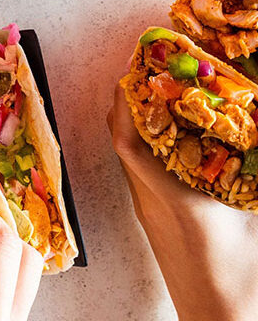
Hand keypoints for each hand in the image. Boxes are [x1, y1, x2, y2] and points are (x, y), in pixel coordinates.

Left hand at [108, 85, 257, 320]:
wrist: (216, 316)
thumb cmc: (237, 277)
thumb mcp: (252, 219)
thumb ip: (257, 176)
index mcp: (167, 196)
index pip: (129, 143)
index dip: (125, 104)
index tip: (133, 72)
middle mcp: (146, 198)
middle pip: (122, 141)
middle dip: (127, 103)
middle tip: (144, 71)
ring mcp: (145, 208)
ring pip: (128, 154)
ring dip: (133, 122)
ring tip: (155, 93)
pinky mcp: (150, 216)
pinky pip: (138, 169)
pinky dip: (144, 144)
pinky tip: (167, 135)